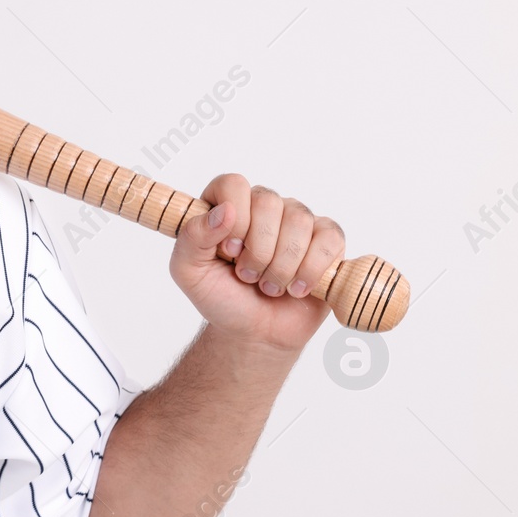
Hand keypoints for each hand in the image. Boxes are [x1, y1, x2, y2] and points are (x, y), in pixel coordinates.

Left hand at [169, 173, 345, 352]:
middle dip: (258, 250)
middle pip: (269, 202)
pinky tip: (297, 288)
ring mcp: (296, 220)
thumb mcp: (188, 271)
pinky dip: (311, 270)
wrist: (254, 332)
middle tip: (248, 276)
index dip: (234, 218)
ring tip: (269, 286)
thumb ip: (192, 237)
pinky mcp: (327, 240)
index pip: (233, 184)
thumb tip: (223, 210)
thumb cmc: (220, 297)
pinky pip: (329, 239)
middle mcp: (262, 206)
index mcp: (225, 204)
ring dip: (282, 265)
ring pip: (299, 221)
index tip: (229, 251)